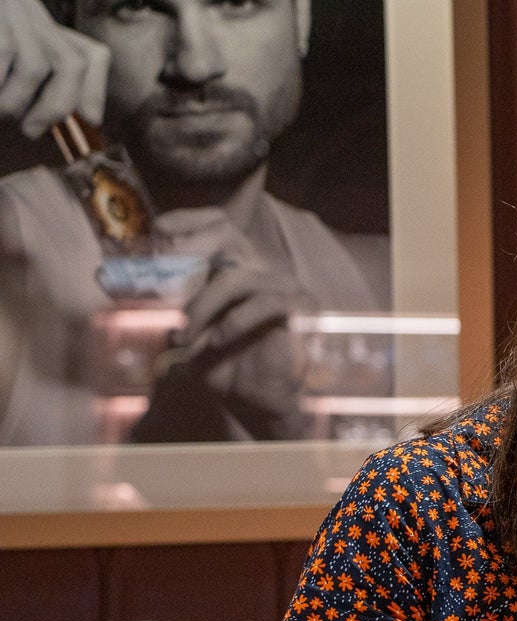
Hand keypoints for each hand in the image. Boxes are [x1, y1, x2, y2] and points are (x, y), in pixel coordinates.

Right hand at [0, 0, 108, 139]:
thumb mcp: (15, 82)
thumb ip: (51, 89)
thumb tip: (93, 116)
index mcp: (37, 22)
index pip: (90, 55)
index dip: (94, 91)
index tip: (90, 121)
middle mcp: (23, 7)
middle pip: (70, 62)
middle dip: (56, 105)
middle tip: (29, 129)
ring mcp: (3, 5)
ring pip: (35, 64)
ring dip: (16, 101)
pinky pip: (4, 55)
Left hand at [141, 212, 314, 438]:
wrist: (258, 400)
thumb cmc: (222, 363)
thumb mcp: (183, 332)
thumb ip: (160, 308)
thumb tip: (111, 283)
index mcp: (235, 266)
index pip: (217, 223)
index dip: (187, 220)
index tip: (156, 230)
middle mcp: (260, 268)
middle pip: (228, 234)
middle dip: (189, 247)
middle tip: (161, 270)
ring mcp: (283, 285)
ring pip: (234, 276)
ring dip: (199, 305)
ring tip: (182, 335)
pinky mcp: (300, 309)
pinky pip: (265, 303)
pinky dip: (234, 321)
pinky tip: (218, 340)